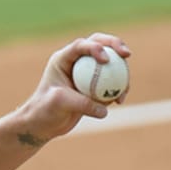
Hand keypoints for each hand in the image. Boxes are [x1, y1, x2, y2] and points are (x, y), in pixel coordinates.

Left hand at [17, 33, 131, 143]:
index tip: (106, 59)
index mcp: (63, 59)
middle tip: (127, 54)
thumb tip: (104, 109)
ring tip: (124, 89)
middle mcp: (76, 62)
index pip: (81, 45)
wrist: (42, 125)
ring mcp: (87, 73)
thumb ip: (81, 103)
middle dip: (116, 45)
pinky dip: (118, 89)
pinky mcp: (94, 86)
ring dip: (122, 72)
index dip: (96, 47)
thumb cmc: (44, 111)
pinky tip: (119, 101)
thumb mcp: (59, 103)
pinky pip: (111, 83)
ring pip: (110, 64)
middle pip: (100, 44)